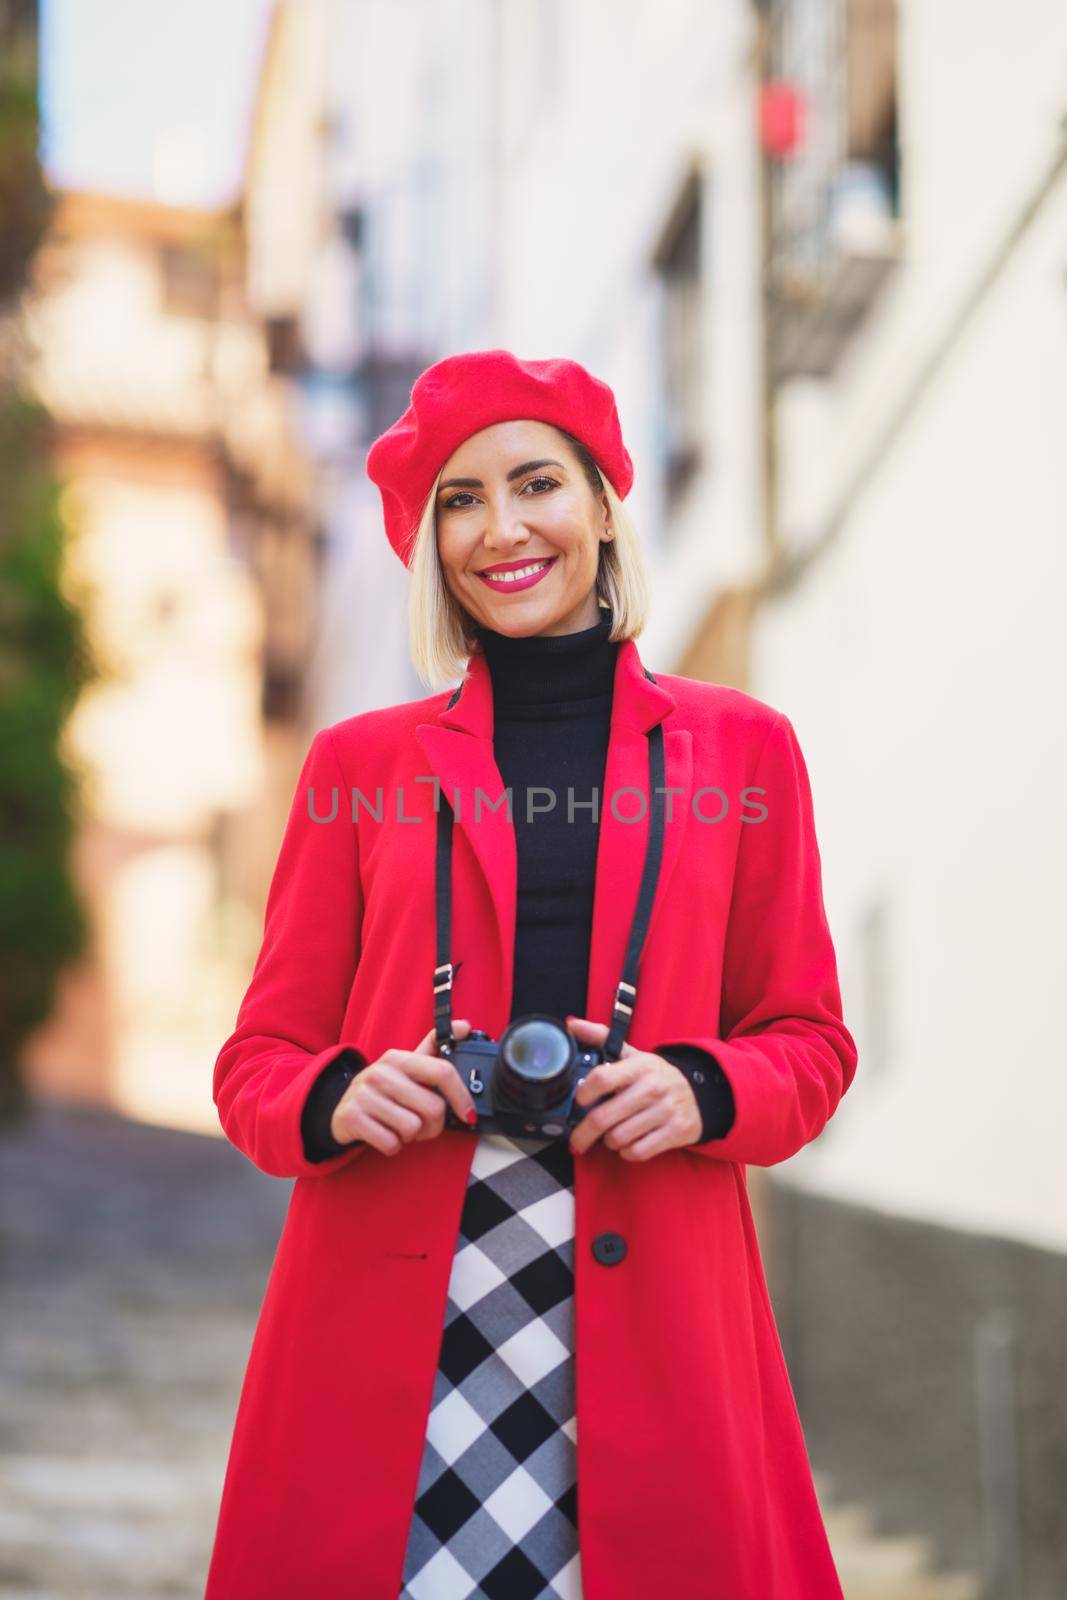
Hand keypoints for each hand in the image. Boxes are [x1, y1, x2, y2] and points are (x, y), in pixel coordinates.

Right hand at [330, 1020, 476, 1156]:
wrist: (342, 1109)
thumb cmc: (383, 1090)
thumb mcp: (406, 1067)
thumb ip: (434, 1048)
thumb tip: (465, 1026)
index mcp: (398, 1058)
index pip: (442, 1072)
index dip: (461, 1096)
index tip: (468, 1114)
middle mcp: (380, 1072)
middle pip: (433, 1108)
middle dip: (433, 1125)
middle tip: (422, 1123)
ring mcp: (364, 1094)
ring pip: (413, 1128)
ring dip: (411, 1136)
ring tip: (400, 1126)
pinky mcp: (352, 1117)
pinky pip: (391, 1143)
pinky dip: (393, 1145)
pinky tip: (385, 1133)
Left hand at [565, 1015, 701, 1160]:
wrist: (699, 1094)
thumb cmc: (655, 1077)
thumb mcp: (632, 1055)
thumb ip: (600, 1037)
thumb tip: (571, 1024)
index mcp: (639, 1066)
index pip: (602, 1079)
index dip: (583, 1093)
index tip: (579, 1100)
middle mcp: (653, 1087)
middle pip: (603, 1117)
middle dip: (583, 1133)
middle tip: (577, 1138)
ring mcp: (665, 1111)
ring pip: (618, 1138)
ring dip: (608, 1141)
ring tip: (611, 1134)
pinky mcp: (675, 1132)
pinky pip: (637, 1152)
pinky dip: (627, 1152)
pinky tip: (628, 1143)